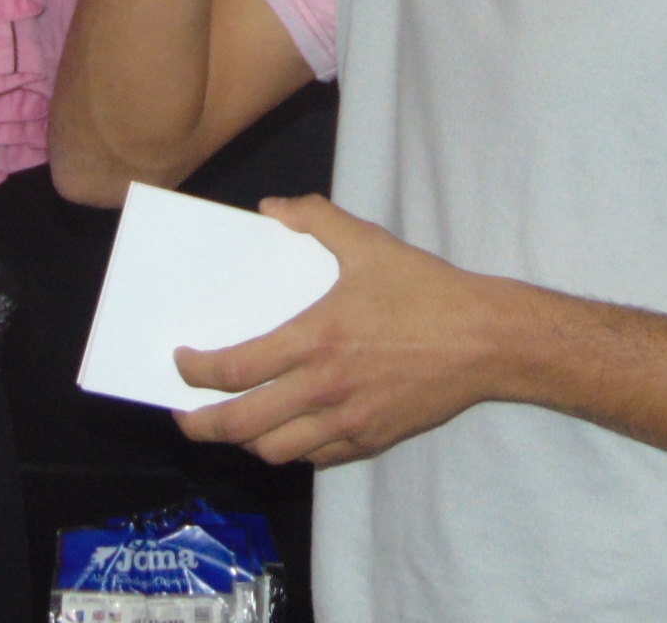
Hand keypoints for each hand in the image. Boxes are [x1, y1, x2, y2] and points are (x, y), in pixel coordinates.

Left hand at [171, 196, 514, 466]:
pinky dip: (290, 448)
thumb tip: (271, 209)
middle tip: (185, 414)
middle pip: (242, 426)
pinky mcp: (370, 439)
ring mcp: (347, 421)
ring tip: (232, 425)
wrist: (485, 340)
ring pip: (274, 451)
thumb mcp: (369, 243)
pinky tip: (285, 430)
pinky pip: (315, 457)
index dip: (196, 372)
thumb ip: (316, 219)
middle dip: (201, 425)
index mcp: (317, 339)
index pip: (235, 370)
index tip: (181, 362)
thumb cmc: (426, 290)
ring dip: (244, 442)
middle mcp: (324, 388)